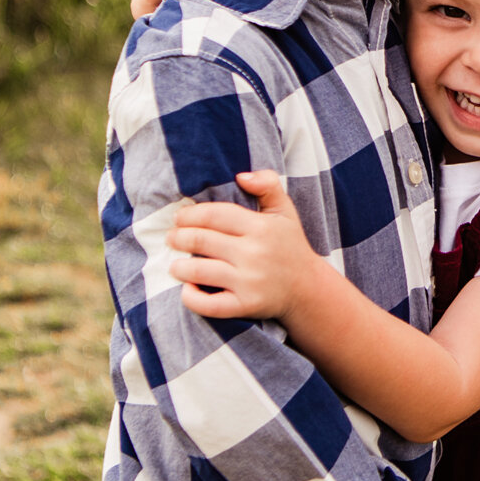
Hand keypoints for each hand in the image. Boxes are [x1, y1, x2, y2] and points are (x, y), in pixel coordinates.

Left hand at [168, 171, 317, 321]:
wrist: (308, 289)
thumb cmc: (289, 245)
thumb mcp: (285, 210)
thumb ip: (268, 184)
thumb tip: (241, 176)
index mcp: (261, 227)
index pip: (213, 215)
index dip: (190, 215)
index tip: (179, 218)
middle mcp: (254, 253)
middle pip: (201, 241)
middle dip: (178, 238)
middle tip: (171, 238)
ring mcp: (249, 281)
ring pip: (199, 271)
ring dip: (179, 267)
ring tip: (174, 265)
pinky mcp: (245, 305)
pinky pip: (208, 305)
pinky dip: (191, 297)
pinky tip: (187, 289)